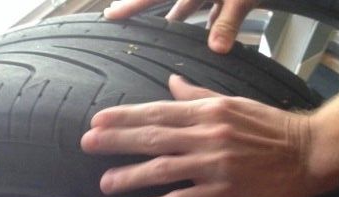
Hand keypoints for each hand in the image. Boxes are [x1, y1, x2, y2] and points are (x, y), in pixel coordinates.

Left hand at [81, 75, 320, 196]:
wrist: (308, 152)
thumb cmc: (272, 129)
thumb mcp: (234, 102)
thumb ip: (198, 95)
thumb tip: (171, 83)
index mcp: (208, 111)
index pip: (158, 111)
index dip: (125, 116)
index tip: (99, 120)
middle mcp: (206, 134)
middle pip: (153, 136)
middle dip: (116, 140)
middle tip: (88, 143)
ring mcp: (213, 163)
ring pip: (162, 168)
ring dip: (130, 175)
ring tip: (105, 182)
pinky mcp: (222, 190)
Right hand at [103, 0, 259, 53]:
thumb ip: (228, 22)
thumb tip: (216, 49)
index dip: (131, 6)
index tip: (109, 15)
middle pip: (169, 2)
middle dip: (146, 10)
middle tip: (120, 19)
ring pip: (188, 6)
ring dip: (180, 21)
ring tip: (162, 37)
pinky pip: (213, 12)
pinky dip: (212, 24)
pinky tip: (210, 42)